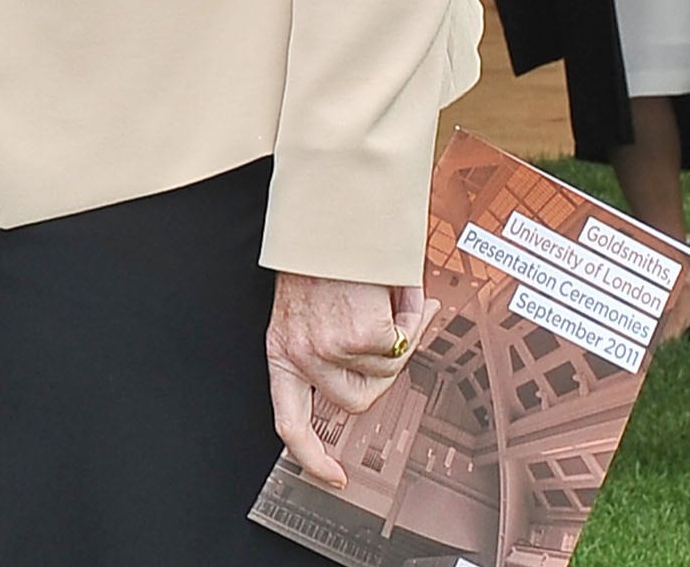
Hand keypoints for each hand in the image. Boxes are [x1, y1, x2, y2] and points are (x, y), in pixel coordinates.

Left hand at [266, 275, 439, 487]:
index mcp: (281, 348)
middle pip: (354, 401)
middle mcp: (300, 352)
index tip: (333, 474)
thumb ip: (334, 350)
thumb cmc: (324, 256)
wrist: (332, 213)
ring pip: (384, 372)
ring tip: (378, 298)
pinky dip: (408, 318)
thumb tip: (381, 372)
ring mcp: (329, 347)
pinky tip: (392, 291)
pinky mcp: (360, 334)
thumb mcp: (312, 311)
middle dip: (379, 374)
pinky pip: (400, 346)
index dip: (310, 455)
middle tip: (382, 331)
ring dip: (394, 337)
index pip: (289, 421)